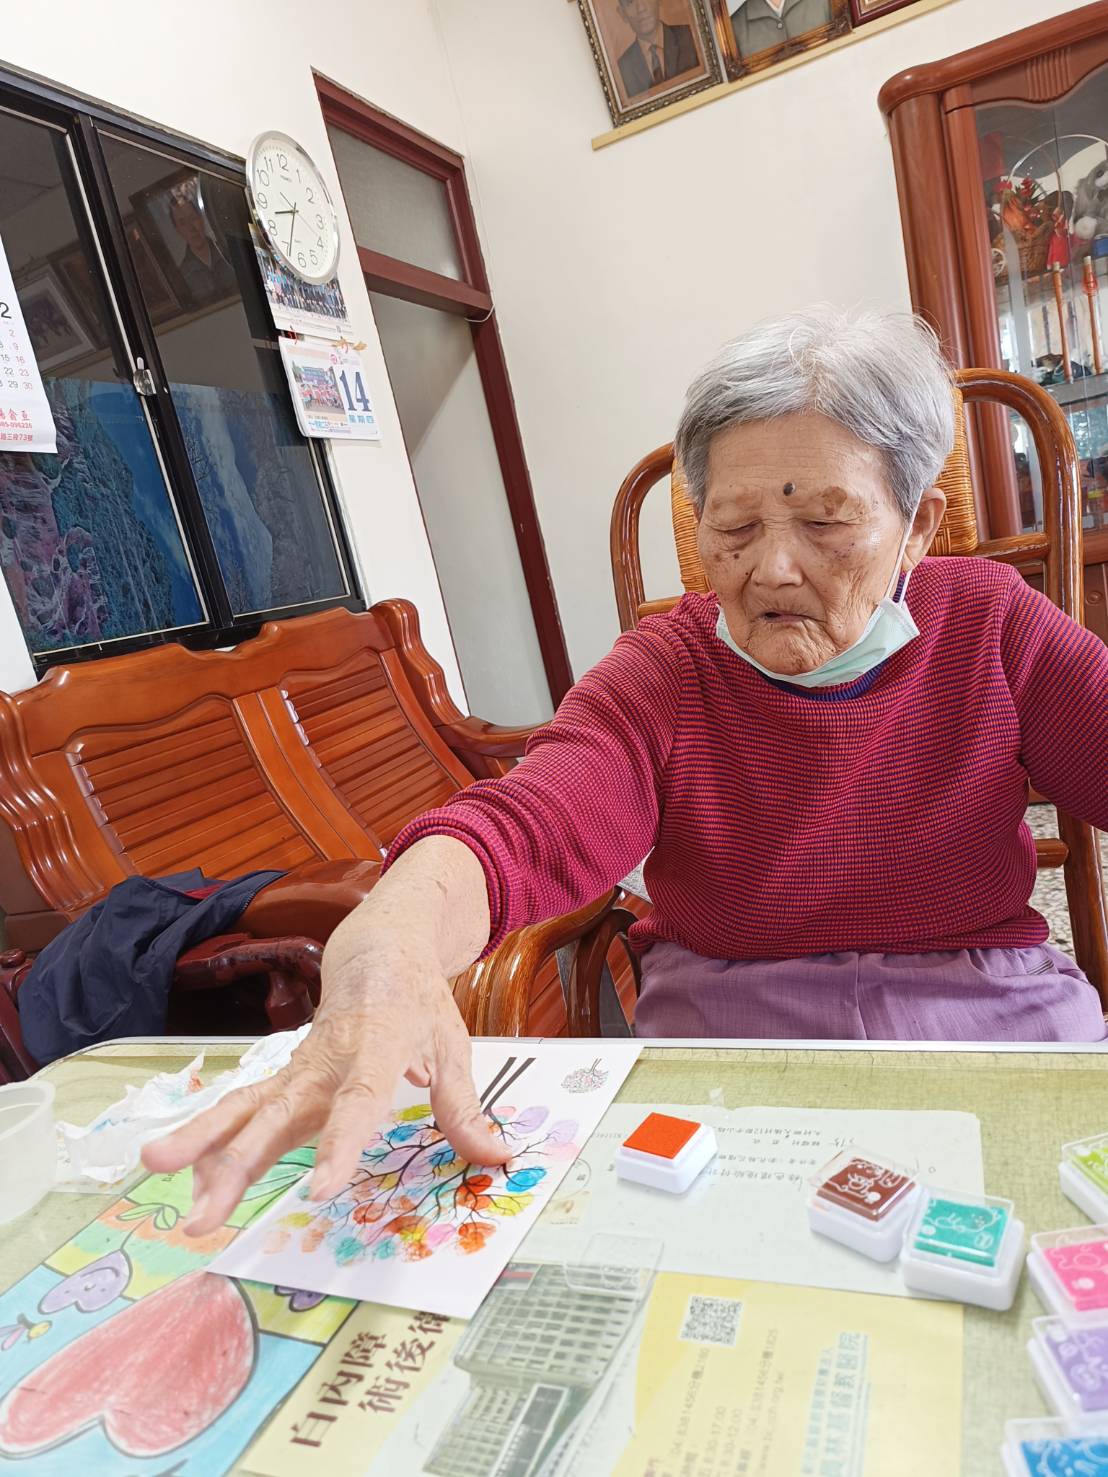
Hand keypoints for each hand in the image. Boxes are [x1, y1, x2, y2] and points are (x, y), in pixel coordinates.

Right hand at [142, 936, 508, 1235]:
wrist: (377, 949)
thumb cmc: (418, 1002)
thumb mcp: (453, 1047)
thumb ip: (465, 1107)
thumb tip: (497, 1158)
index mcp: (375, 1048)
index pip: (357, 1102)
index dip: (338, 1146)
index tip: (317, 1192)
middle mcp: (324, 1061)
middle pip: (276, 1114)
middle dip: (236, 1166)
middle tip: (200, 1216)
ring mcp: (296, 1070)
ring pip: (243, 1107)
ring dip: (200, 1145)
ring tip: (154, 1173)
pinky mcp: (283, 1078)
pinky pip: (243, 1110)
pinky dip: (213, 1143)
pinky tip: (189, 1182)